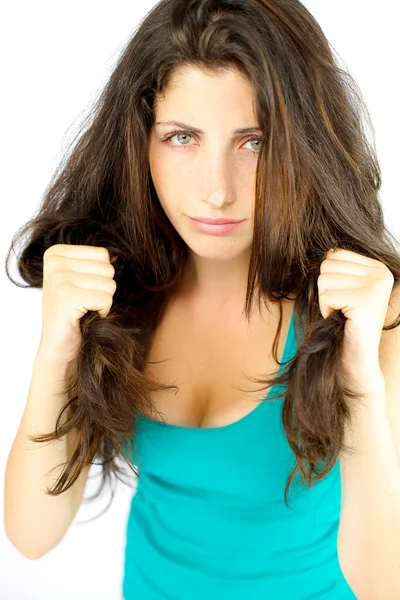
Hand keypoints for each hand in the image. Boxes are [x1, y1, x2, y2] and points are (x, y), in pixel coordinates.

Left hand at [317, 247, 393, 388]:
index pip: (334, 254)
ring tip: (342, 314)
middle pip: (327, 265)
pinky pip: (325, 296)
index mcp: (378, 266)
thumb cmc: (344, 322)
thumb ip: (337, 266)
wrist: (357, 357)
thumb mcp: (345, 287)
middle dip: (326, 289)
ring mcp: (376, 286)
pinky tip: (342, 320)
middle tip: (342, 308)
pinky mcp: (365, 300)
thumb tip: (325, 249)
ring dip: (326, 301)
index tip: (344, 297)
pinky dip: (327, 311)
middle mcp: (381, 273)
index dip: (329, 278)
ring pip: (323, 279)